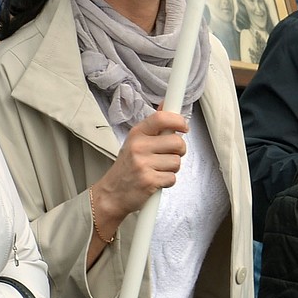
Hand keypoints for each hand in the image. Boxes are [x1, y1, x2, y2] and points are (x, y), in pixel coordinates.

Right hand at [93, 108, 188, 227]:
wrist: (113, 192)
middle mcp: (139, 146)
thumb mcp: (135, 141)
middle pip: (176, 142)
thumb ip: (153, 126)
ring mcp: (143, 163)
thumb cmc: (127, 166)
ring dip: (172, 168)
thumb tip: (165, 104)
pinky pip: (173, 178)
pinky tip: (156, 180)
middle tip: (169, 154)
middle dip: (179, 150)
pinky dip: (168, 181)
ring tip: (158, 169)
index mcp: (136, 133)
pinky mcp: (149, 181)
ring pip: (177, 162)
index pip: (161, 118)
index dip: (178, 120)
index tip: (183, 126)